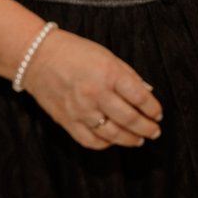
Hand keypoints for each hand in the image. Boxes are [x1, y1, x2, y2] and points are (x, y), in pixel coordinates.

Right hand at [20, 29, 163, 150]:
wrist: (38, 58)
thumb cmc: (76, 53)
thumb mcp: (108, 56)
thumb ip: (128, 76)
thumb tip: (147, 92)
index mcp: (109, 74)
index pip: (140, 97)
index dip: (153, 109)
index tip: (158, 114)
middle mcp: (96, 94)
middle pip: (129, 119)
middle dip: (146, 128)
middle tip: (155, 131)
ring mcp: (81, 110)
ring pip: (112, 134)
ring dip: (130, 139)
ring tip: (139, 139)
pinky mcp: (67, 121)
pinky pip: (90, 140)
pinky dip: (105, 144)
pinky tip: (113, 141)